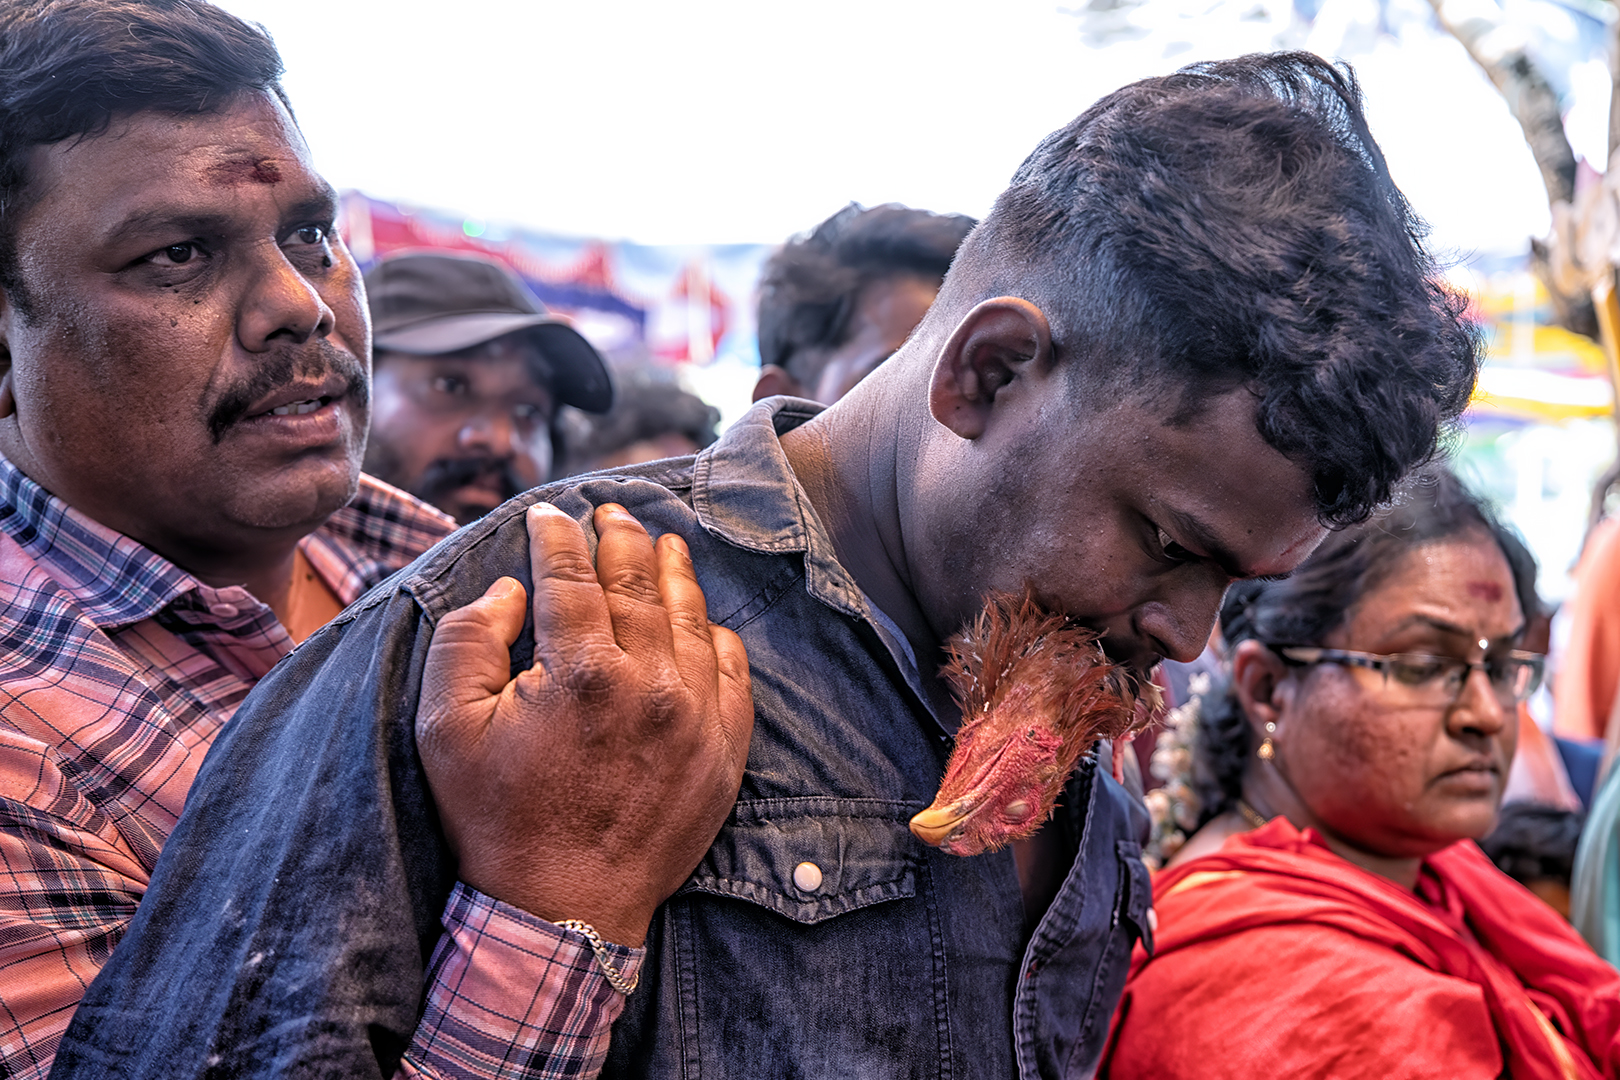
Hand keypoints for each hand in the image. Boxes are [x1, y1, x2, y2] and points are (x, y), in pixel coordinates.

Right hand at [416, 502, 753, 945]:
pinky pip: (732, 672)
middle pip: (639, 584)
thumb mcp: (444, 728)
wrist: (562, 912)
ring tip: (663, 543)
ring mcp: (696, 718)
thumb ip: (468, 640)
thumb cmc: (495, 819)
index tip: (548, 514)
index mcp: (581, 672)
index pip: (571, 577)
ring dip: (674, 572)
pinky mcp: (724, 752)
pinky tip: (703, 619)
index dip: (557, 537)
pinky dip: (717, 636)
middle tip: (611, 512)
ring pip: (691, 618)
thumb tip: (510, 589)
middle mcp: (650, 685)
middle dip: (621, 538)